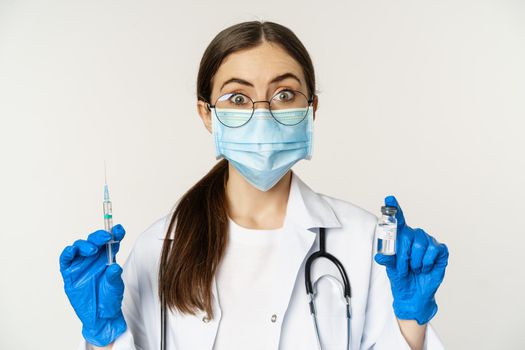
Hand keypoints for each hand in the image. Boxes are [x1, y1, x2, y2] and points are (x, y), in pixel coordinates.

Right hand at [59, 224, 126, 345]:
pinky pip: (66, 259)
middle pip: (94, 241)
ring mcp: (81, 264)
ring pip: (80, 247)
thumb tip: (114, 267)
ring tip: (92, 250)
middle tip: (106, 237)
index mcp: (107, 257)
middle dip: (99, 237)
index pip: (111, 241)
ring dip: (85, 244)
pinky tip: (72, 250)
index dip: (115, 233)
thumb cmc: (110, 299)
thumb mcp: (115, 287)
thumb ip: (114, 276)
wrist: (100, 316)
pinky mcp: (70, 273)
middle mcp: (94, 258)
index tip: (119, 230)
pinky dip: (68, 253)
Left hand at [374, 196, 448, 324]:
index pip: (399, 220)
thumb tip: (380, 255)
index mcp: (402, 237)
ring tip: (414, 269)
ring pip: (421, 244)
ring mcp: (429, 242)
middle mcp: (415, 236)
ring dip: (415, 261)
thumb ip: (387, 259)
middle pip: (408, 236)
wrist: (413, 293)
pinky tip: (425, 268)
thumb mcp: (390, 268)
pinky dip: (427, 262)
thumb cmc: (401, 277)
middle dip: (404, 255)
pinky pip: (434, 250)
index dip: (394, 208)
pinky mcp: (440, 251)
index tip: (389, 198)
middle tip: (403, 268)